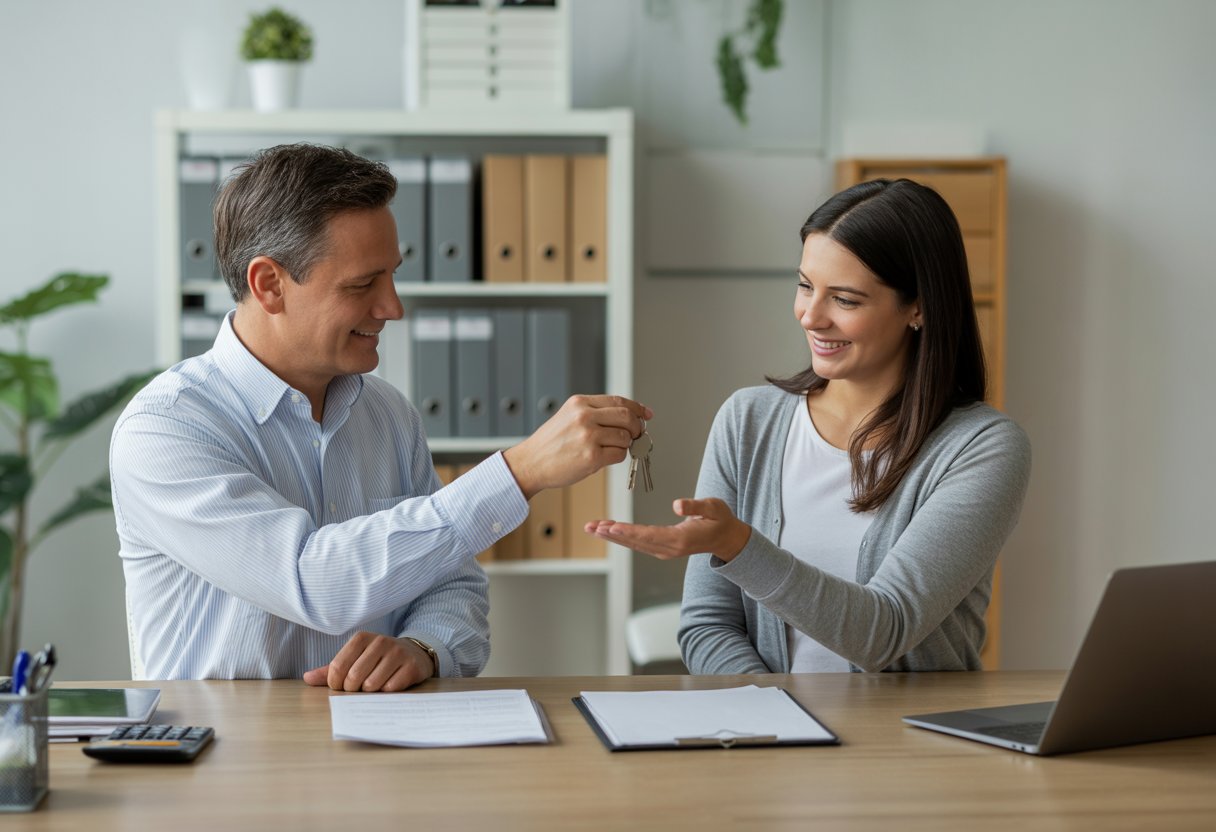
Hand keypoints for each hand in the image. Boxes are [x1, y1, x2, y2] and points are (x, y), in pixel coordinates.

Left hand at [302, 632, 435, 691]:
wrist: (414, 653)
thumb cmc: (377, 659)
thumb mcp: (355, 659)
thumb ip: (331, 669)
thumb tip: (307, 678)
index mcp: (361, 638)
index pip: (337, 667)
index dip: (335, 684)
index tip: (341, 687)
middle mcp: (380, 641)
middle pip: (354, 678)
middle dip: (353, 690)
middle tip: (359, 689)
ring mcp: (398, 653)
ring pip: (372, 685)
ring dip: (370, 692)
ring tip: (375, 686)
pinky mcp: (411, 666)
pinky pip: (391, 689)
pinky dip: (387, 693)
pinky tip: (391, 685)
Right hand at [503, 395, 652, 498]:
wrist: (531, 463)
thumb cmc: (550, 443)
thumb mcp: (569, 416)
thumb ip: (595, 413)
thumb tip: (628, 416)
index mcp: (580, 403)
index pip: (619, 401)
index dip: (637, 408)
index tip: (646, 414)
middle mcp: (584, 416)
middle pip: (627, 417)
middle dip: (637, 427)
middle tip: (636, 435)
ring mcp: (588, 437)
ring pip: (625, 437)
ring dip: (626, 445)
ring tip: (613, 448)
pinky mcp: (591, 457)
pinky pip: (619, 455)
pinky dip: (618, 457)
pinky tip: (605, 458)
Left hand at [584, 498, 751, 561]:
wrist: (726, 538)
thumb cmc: (720, 520)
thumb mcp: (713, 508)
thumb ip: (695, 506)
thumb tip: (677, 504)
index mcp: (679, 540)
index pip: (648, 535)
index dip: (628, 532)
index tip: (610, 528)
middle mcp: (668, 548)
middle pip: (635, 542)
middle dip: (612, 534)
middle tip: (592, 527)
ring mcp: (664, 550)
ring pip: (633, 544)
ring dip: (612, 536)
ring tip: (593, 528)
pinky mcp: (661, 547)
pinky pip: (637, 543)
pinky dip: (621, 536)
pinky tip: (609, 530)